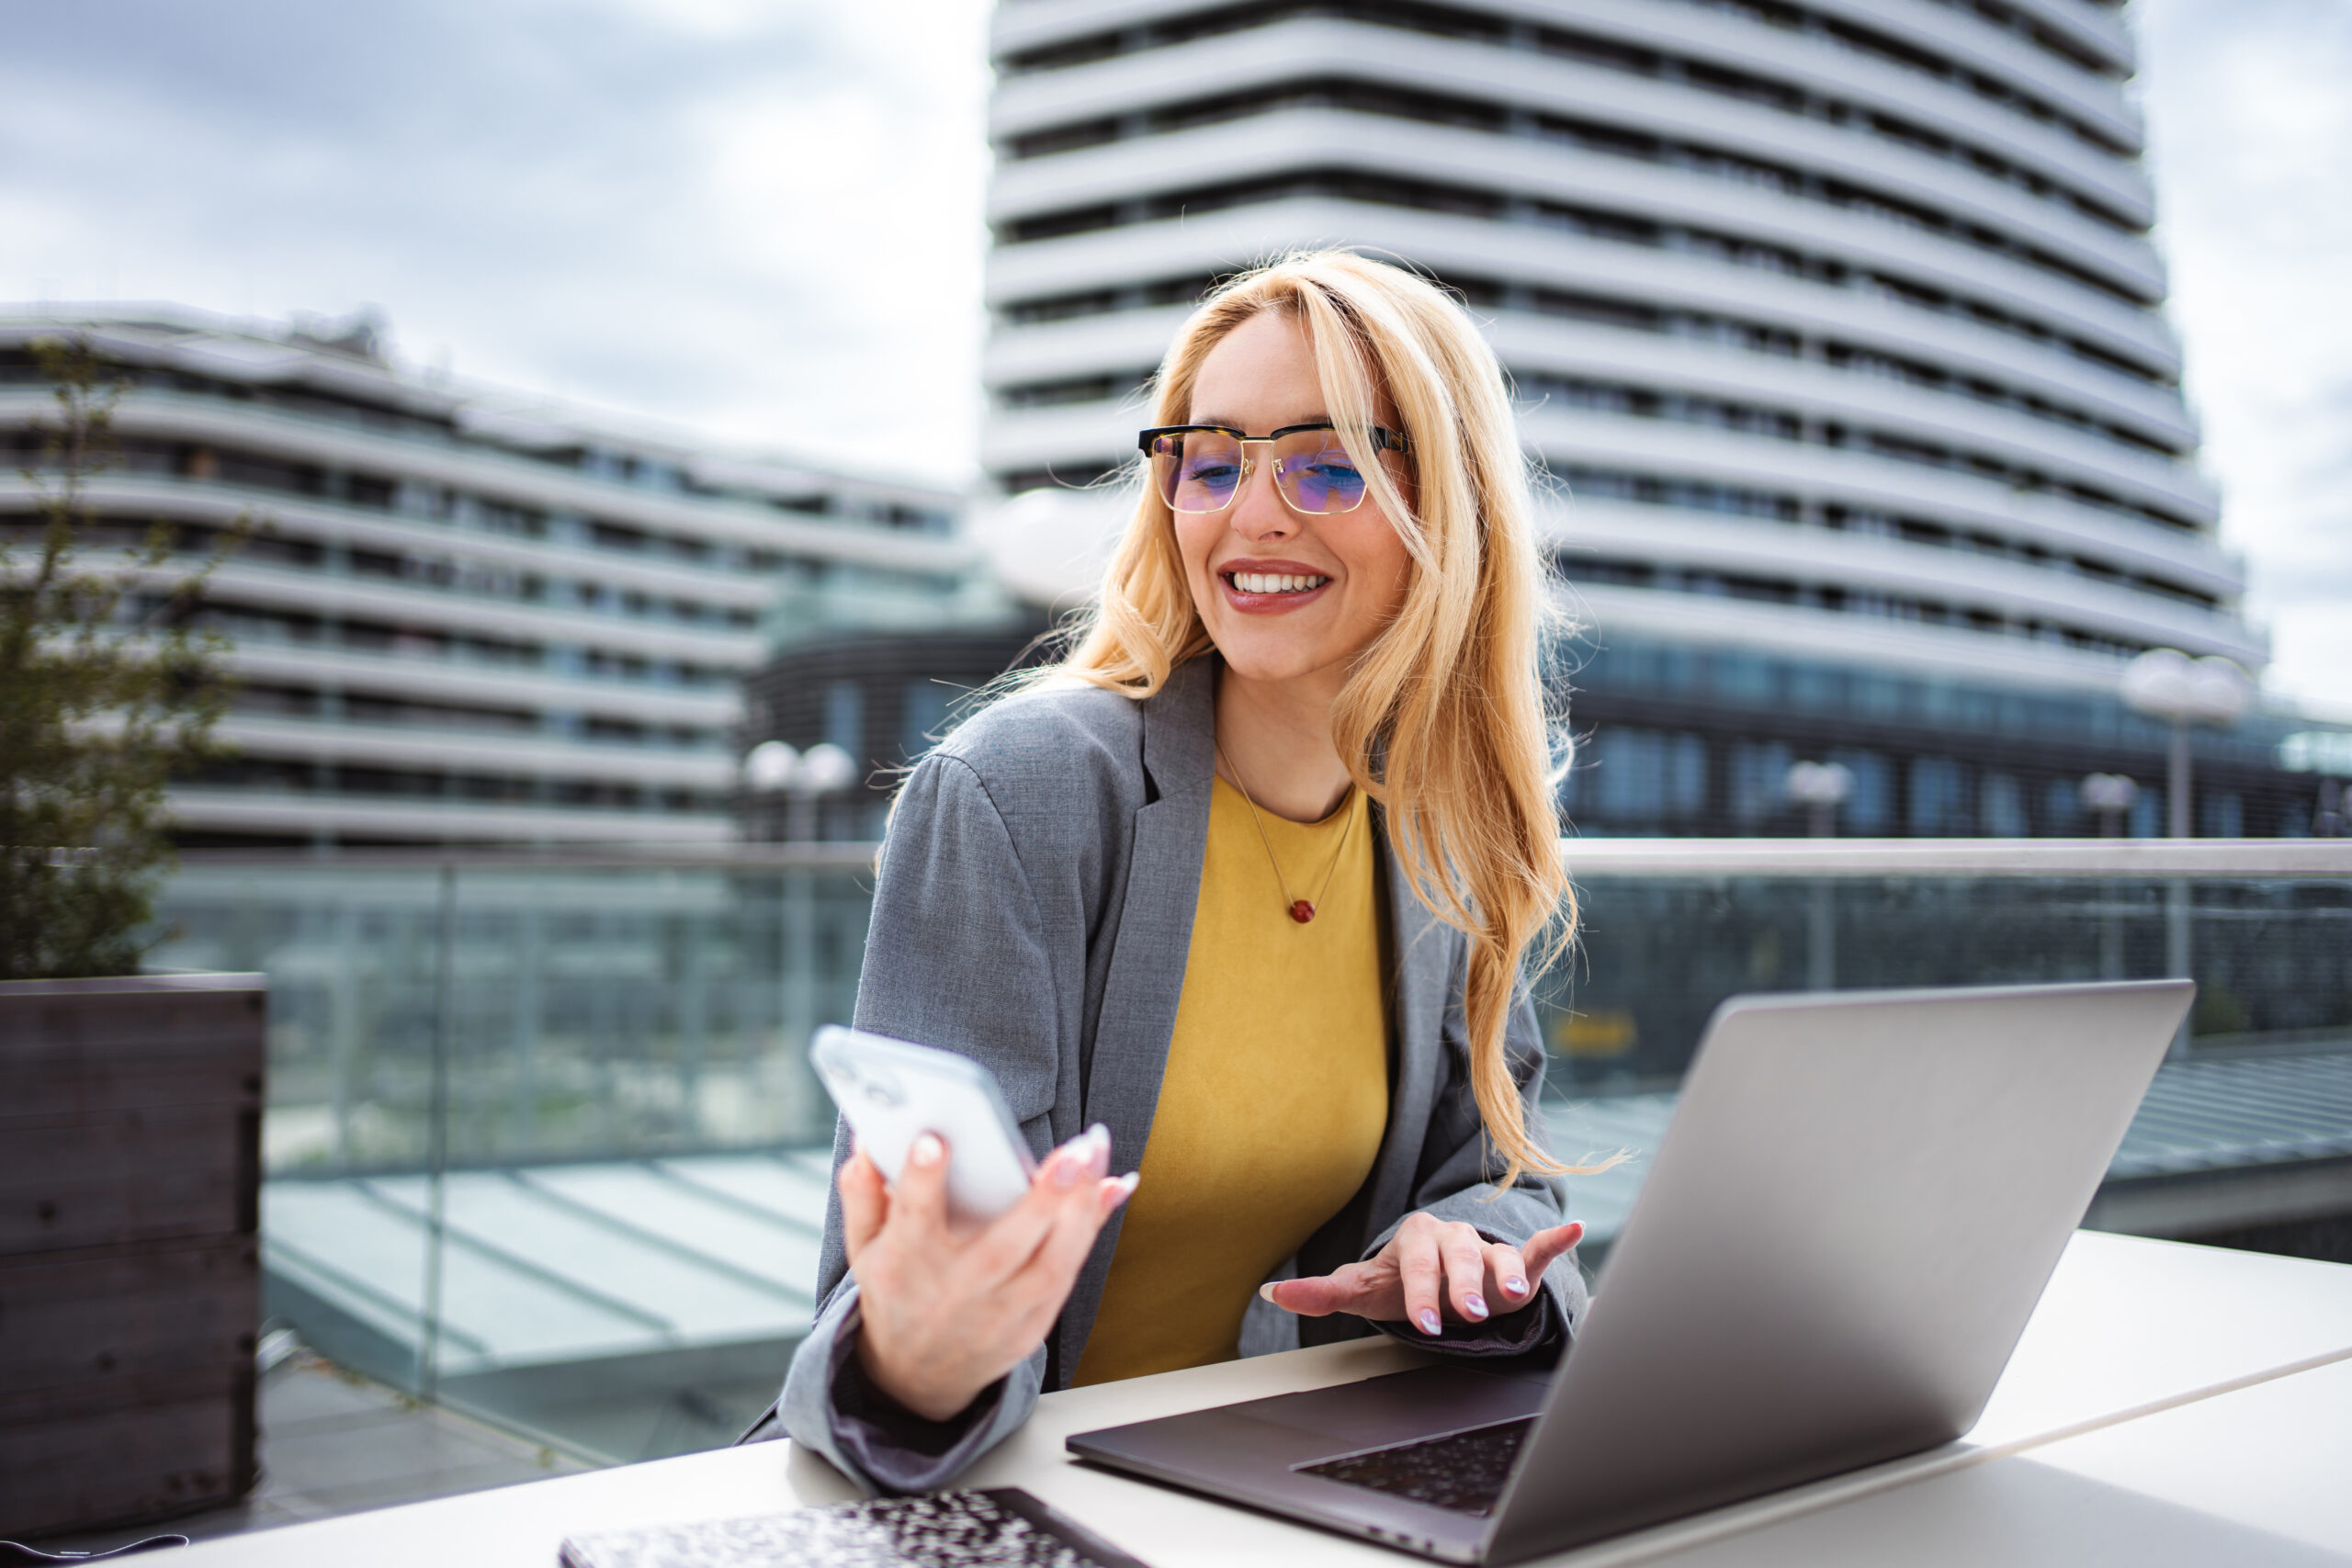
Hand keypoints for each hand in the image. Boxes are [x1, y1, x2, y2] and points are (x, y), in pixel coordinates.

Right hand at [841, 1125, 1136, 1421]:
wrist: (918, 1373)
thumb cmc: (896, 1289)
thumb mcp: (864, 1247)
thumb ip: (862, 1194)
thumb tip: (865, 1143)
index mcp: (904, 1266)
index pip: (912, 1220)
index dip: (920, 1181)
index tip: (934, 1139)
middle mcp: (954, 1293)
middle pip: (1002, 1248)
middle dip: (1041, 1200)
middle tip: (1073, 1153)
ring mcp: (997, 1315)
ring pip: (1049, 1265)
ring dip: (1080, 1210)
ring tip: (1095, 1154)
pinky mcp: (1031, 1326)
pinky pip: (1068, 1273)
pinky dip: (1090, 1227)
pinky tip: (1106, 1185)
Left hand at [1261, 1213, 1583, 1336]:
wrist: (1436, 1275)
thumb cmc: (1400, 1283)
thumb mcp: (1364, 1289)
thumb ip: (1322, 1293)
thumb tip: (1271, 1292)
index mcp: (1413, 1239)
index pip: (1416, 1265)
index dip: (1420, 1293)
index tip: (1424, 1322)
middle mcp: (1452, 1237)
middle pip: (1459, 1258)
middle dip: (1462, 1287)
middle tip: (1468, 1315)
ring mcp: (1486, 1247)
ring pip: (1496, 1257)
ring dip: (1507, 1273)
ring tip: (1515, 1293)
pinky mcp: (1515, 1260)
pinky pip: (1535, 1246)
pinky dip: (1553, 1241)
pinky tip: (1571, 1231)